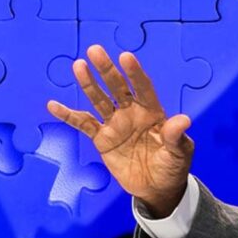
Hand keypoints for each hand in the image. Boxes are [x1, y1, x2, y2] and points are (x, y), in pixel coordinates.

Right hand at [47, 45, 193, 217]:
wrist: (156, 187)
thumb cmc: (172, 166)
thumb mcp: (179, 153)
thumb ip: (176, 136)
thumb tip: (184, 119)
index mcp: (152, 112)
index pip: (143, 88)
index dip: (135, 73)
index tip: (126, 57)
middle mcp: (132, 112)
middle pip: (117, 87)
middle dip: (107, 70)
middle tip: (95, 50)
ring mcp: (116, 124)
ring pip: (99, 100)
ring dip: (88, 84)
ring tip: (78, 66)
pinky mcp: (102, 138)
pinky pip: (83, 124)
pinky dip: (68, 115)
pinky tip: (54, 105)